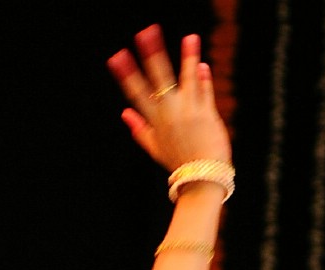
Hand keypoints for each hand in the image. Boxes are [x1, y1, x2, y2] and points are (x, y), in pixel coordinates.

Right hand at [107, 25, 231, 170]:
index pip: (137, 93)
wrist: (202, 181)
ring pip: (186, 80)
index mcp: (155, 121)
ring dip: (187, 57)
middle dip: (152, 55)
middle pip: (159, 79)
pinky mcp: (207, 115)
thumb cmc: (179, 163)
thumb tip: (124, 113)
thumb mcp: (155, 148)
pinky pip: (204, 92)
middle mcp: (170, 115)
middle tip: (145, 34)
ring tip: (189, 37)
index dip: (127, 74)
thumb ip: (140, 129)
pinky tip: (202, 64)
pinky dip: (203, 78)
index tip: (117, 57)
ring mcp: (189, 113)